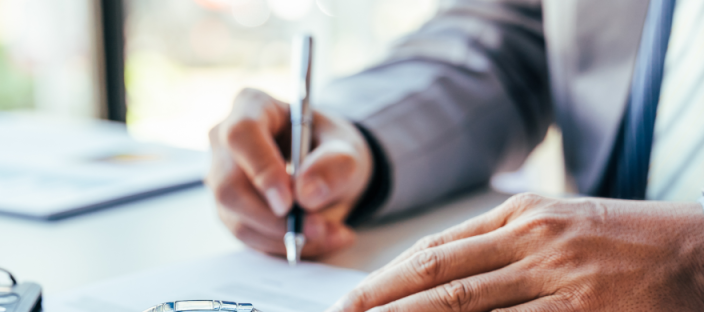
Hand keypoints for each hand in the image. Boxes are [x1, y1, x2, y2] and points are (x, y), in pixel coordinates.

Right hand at [206, 88, 373, 258]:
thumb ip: (334, 165)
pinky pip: (247, 236)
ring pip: (237, 218)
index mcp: (251, 107)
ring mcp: (221, 177)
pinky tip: (315, 239)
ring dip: (284, 236)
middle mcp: (225, 140)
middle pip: (229, 185)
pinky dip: (283, 245)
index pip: (242, 135)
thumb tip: (306, 194)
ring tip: (330, 233)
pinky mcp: (228, 209)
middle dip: (273, 217)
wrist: (327, 170)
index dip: (261, 170)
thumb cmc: (331, 149)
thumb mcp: (347, 150)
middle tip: (317, 228)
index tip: (289, 202)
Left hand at [328, 193, 703, 311]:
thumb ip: (504, 243)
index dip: (387, 276)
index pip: (436, 248)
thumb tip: (441, 267)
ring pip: (461, 307)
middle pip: (436, 275)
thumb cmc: (635, 242)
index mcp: (522, 215)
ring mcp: (557, 279)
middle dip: (380, 301)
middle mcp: (531, 241)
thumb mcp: (564, 223)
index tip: (353, 299)